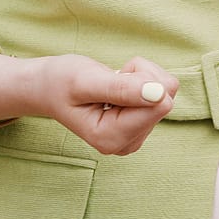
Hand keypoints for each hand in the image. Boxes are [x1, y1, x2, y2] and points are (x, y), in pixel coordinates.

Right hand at [40, 55, 177, 154]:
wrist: (51, 86)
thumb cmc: (61, 82)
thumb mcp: (85, 81)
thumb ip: (121, 89)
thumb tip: (159, 94)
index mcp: (111, 138)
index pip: (160, 105)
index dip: (141, 80)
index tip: (113, 79)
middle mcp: (127, 142)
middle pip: (166, 97)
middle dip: (142, 77)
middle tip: (110, 80)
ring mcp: (137, 134)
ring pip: (167, 91)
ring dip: (142, 76)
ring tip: (111, 83)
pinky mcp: (145, 123)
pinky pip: (165, 91)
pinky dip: (145, 79)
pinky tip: (119, 87)